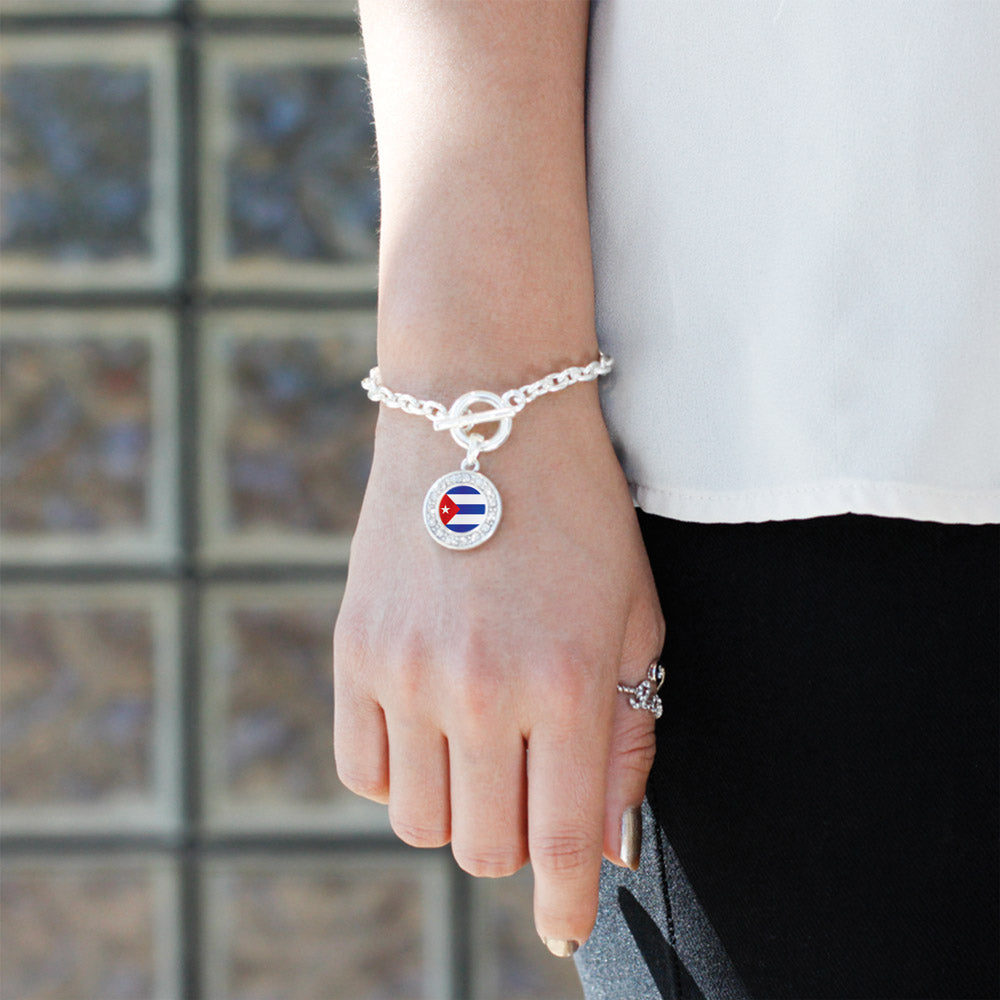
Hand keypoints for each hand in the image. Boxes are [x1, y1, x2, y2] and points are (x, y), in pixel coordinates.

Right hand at [333, 384, 664, 950]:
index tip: (568, 929)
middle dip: (518, 841)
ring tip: (480, 745)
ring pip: (418, 821)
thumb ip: (627, 732)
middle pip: (484, 847)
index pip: (564, 842)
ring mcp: (402, 671)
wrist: (481, 415)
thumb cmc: (579, 512)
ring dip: (457, 806)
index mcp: (564, 682)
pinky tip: (428, 721)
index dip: (568, 902)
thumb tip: (608, 843)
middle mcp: (476, 690)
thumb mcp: (633, 616)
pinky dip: (400, 769)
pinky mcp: (352, 650)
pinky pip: (361, 768)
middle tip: (533, 789)